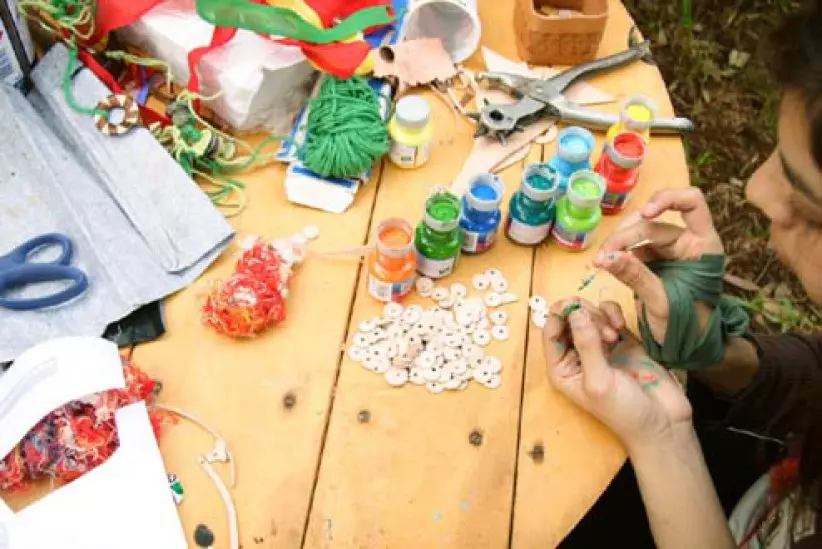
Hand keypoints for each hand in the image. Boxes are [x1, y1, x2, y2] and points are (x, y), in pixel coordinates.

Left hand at [543, 303, 692, 451]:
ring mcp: (599, 346)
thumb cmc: (623, 410)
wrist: (662, 421)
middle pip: (569, 319)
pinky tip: (621, 327)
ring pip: (589, 314)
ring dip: (600, 317)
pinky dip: (613, 314)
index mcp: (561, 368)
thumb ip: (586, 345)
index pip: (550, 331)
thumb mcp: (599, 380)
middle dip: (584, 316)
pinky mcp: (621, 339)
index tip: (575, 307)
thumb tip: (575, 311)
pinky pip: (609, 315)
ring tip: (614, 336)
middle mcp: (576, 355)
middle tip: (603, 331)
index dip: (559, 315)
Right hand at [593, 188, 723, 344]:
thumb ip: (636, 277)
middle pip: (653, 222)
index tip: (644, 214)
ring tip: (601, 261)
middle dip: (626, 235)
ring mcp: (668, 251)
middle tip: (603, 256)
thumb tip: (606, 257)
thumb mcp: (662, 303)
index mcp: (702, 245)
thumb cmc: (687, 327)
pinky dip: (617, 254)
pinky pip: (632, 249)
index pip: (691, 203)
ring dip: (618, 243)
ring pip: (638, 233)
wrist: (688, 348)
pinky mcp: (652, 262)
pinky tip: (606, 264)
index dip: (667, 200)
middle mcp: (687, 242)